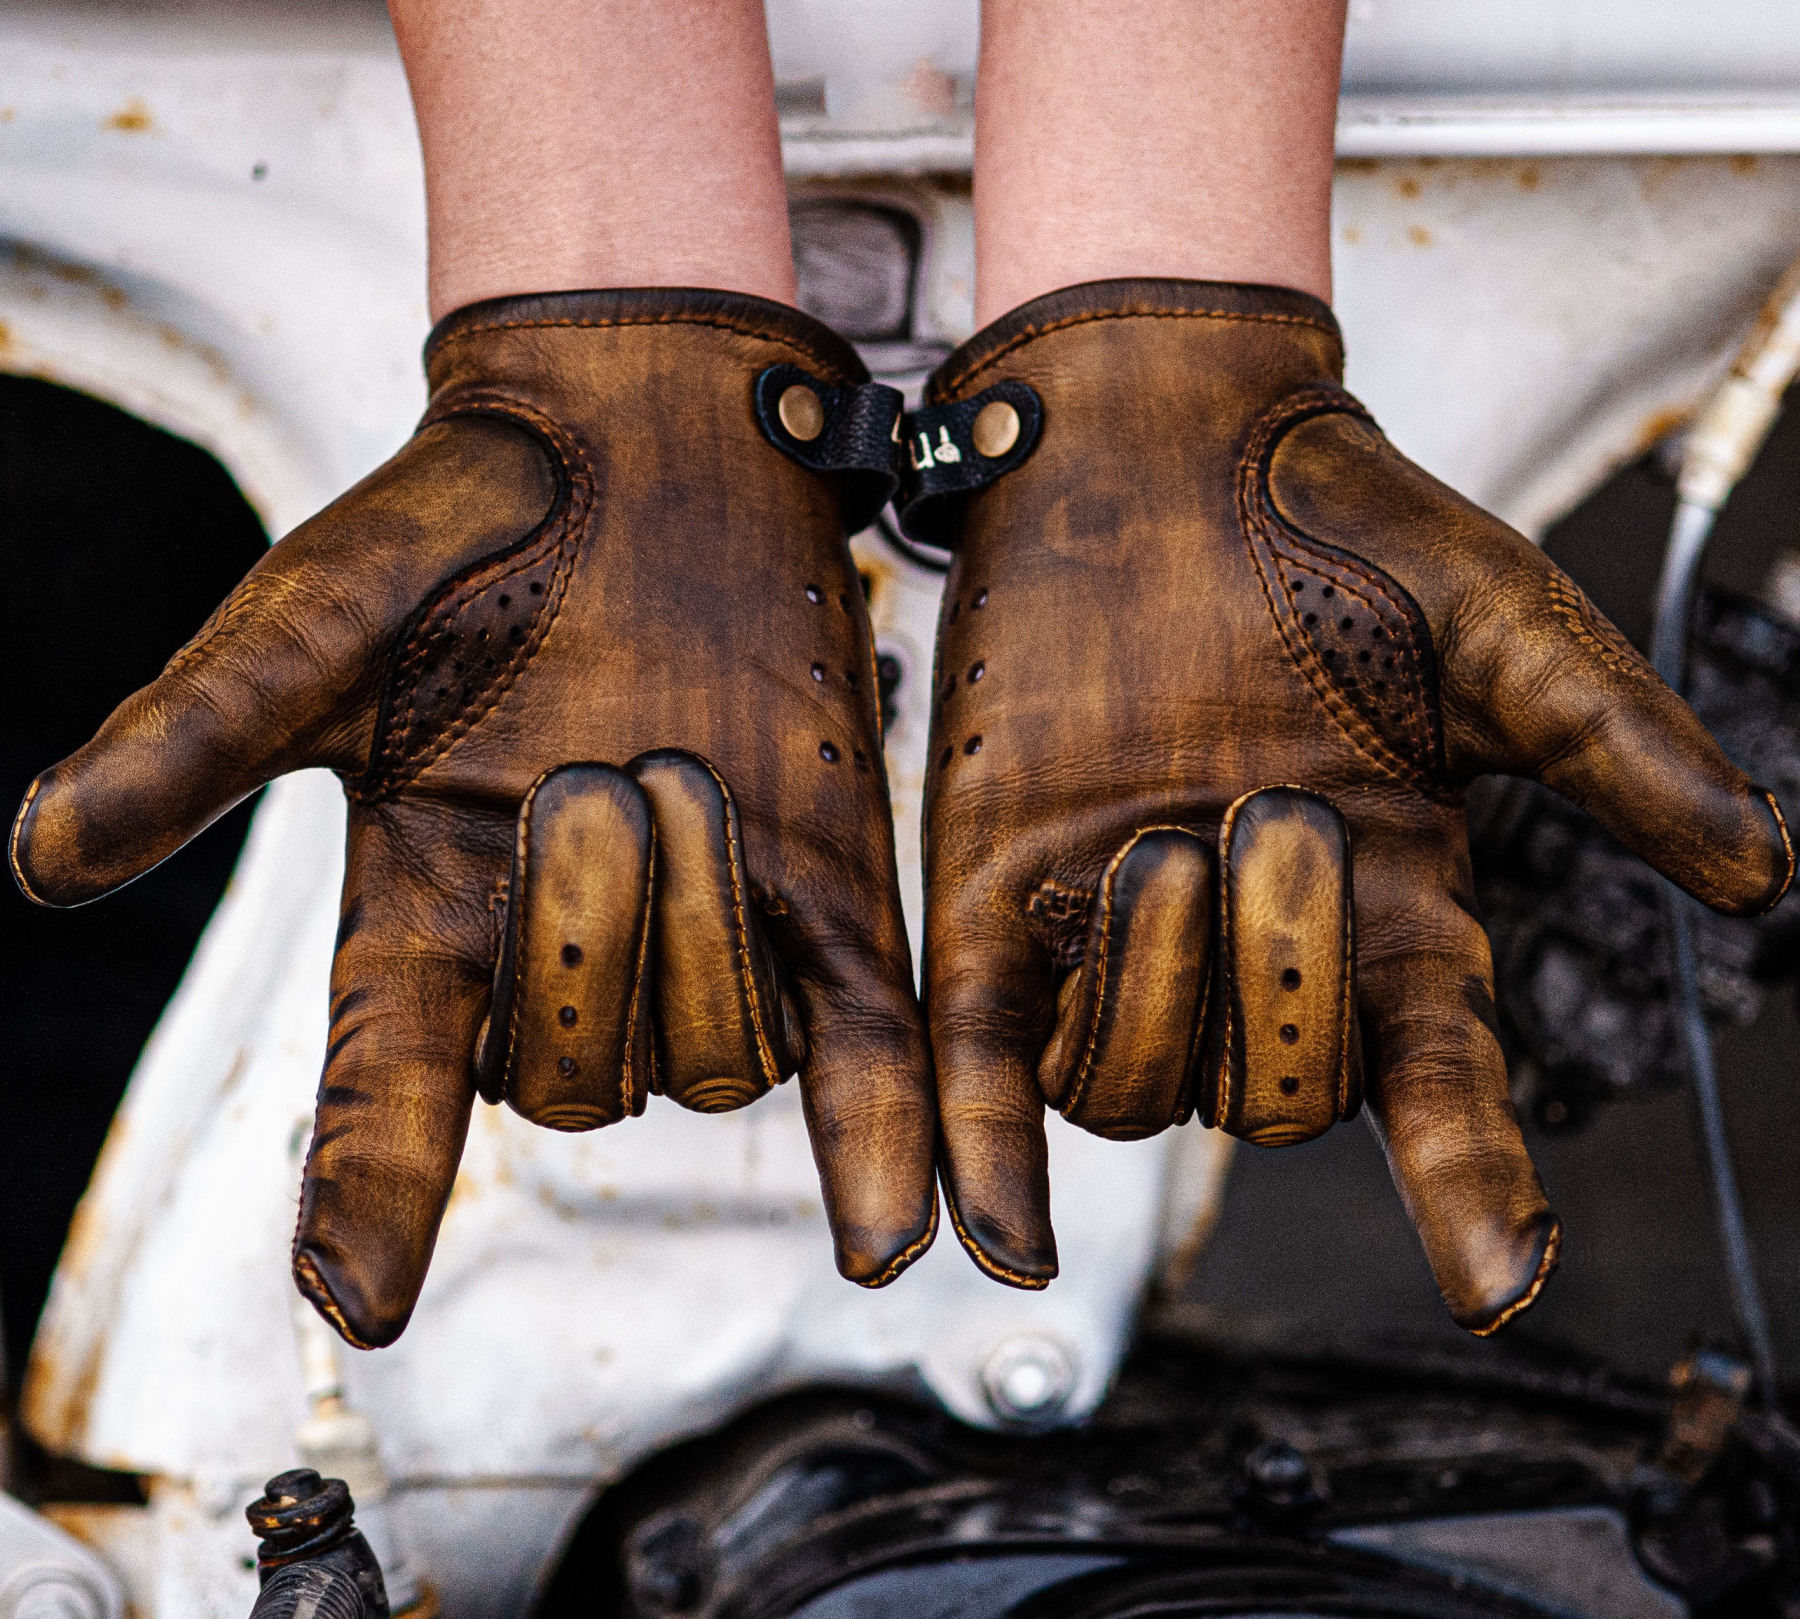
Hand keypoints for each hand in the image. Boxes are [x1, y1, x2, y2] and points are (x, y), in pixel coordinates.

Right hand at [12, 290, 936, 1345]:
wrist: (636, 435)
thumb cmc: (461, 523)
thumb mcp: (318, 626)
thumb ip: (200, 740)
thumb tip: (40, 853)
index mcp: (426, 906)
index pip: (388, 1089)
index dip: (370, 1189)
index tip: (355, 1295)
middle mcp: (559, 951)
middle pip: (571, 1072)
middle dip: (581, 946)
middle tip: (588, 780)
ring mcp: (702, 935)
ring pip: (710, 1061)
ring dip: (694, 940)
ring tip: (675, 776)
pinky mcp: (822, 902)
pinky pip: (855, 1059)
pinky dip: (884, 1150)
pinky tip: (907, 1236)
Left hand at [911, 279, 1790, 1331]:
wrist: (1163, 437)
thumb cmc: (1340, 528)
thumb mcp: (1498, 634)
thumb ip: (1611, 751)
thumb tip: (1759, 871)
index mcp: (1388, 903)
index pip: (1439, 1088)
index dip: (1474, 1188)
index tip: (1498, 1280)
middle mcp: (1256, 946)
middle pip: (1277, 1098)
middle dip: (1288, 993)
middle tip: (1286, 826)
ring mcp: (1122, 931)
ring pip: (1136, 1092)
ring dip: (1160, 1003)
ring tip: (1172, 848)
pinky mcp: (1002, 897)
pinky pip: (984, 1060)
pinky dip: (980, 1151)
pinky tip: (988, 1235)